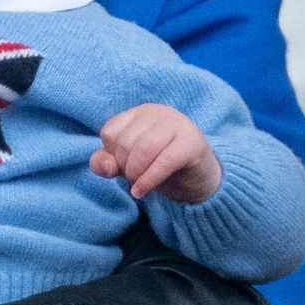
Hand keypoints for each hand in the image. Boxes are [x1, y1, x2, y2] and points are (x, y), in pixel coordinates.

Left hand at [89, 103, 222, 202]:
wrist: (201, 179)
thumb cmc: (160, 167)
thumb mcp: (129, 164)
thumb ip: (108, 163)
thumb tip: (104, 166)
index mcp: (140, 112)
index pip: (110, 132)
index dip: (111, 155)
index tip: (124, 167)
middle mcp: (159, 113)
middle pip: (125, 141)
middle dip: (124, 167)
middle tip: (134, 179)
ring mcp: (178, 124)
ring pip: (143, 149)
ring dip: (135, 174)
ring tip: (138, 185)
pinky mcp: (192, 143)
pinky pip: (164, 162)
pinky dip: (148, 180)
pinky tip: (140, 192)